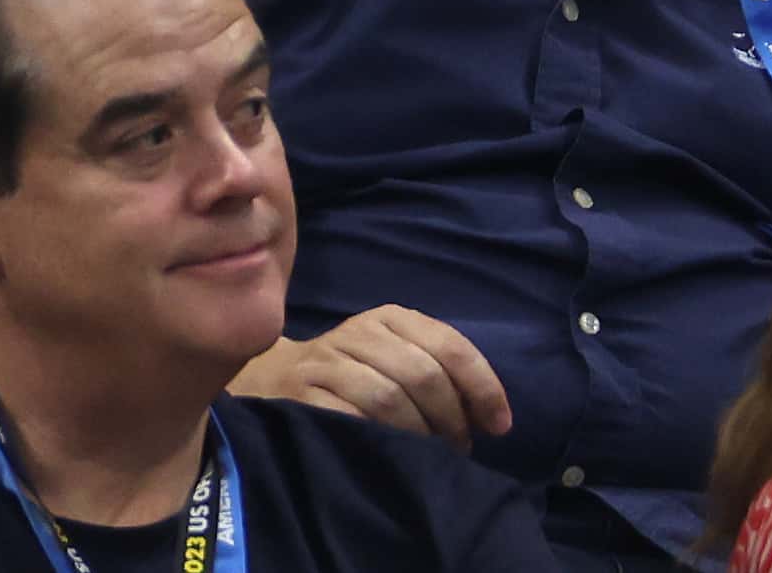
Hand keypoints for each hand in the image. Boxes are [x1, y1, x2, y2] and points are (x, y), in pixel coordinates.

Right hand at [229, 306, 511, 451]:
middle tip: (457, 447)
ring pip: (388, 397)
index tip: (498, 426)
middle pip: (422, 373)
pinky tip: (390, 451)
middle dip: (450, 418)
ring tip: (427, 454)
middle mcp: (357, 332)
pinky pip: (351, 417)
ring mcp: (325, 361)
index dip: (482, 387)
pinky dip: (379, 438)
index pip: (449, 345)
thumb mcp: (396, 358)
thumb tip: (491, 416)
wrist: (273, 378)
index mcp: (388, 319)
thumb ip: (438, 371)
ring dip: (418, 434)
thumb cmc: (353, 374)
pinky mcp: (301, 392)